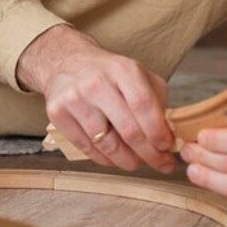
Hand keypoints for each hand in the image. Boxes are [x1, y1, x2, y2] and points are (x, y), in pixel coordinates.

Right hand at [20, 24, 175, 173]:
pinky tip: (114, 158)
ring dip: (127, 161)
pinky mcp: (57, 113)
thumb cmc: (108, 73)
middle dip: (150, 155)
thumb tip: (169, 135)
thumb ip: (157, 100)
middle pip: (129, 130)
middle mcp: (97, 83)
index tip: (168, 148)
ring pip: (107, 144)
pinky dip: (104, 159)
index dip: (159, 133)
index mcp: (122, 70)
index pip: (145, 107)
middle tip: (161, 165)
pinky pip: (86, 147)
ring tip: (137, 163)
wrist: (66, 61)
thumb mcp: (137, 74)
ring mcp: (74, 98)